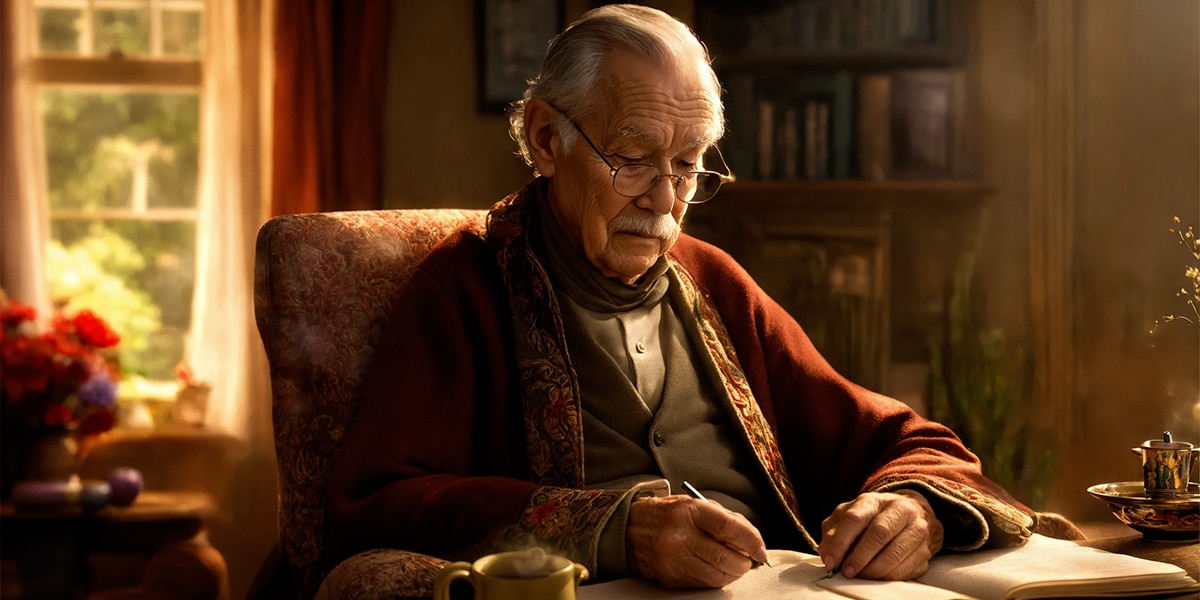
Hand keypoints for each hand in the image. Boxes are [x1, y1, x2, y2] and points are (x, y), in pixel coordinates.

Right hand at [626, 494, 768, 587]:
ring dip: (732, 574)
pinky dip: (715, 579)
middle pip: (724, 557)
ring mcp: (672, 560)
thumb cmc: (669, 515)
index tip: (760, 550)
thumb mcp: (694, 505)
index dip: (751, 541)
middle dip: (744, 562)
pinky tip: (714, 569)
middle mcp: (678, 536)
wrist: (629, 530)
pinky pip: (703, 585)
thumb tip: (752, 542)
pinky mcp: (670, 578)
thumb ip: (724, 519)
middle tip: (748, 560)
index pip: (728, 527)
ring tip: (733, 565)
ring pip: (716, 577)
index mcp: (687, 511)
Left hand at [818, 490, 943, 579]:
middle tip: (847, 572)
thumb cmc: (871, 519)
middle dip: (860, 557)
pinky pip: (908, 566)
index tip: (830, 562)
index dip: (841, 543)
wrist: (909, 515)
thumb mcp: (848, 518)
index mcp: (874, 500)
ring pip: (896, 551)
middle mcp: (899, 509)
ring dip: (875, 569)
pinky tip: (878, 578)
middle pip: (879, 533)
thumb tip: (827, 554)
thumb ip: (834, 533)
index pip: (855, 518)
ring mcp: (917, 528)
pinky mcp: (926, 549)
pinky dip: (889, 576)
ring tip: (861, 577)